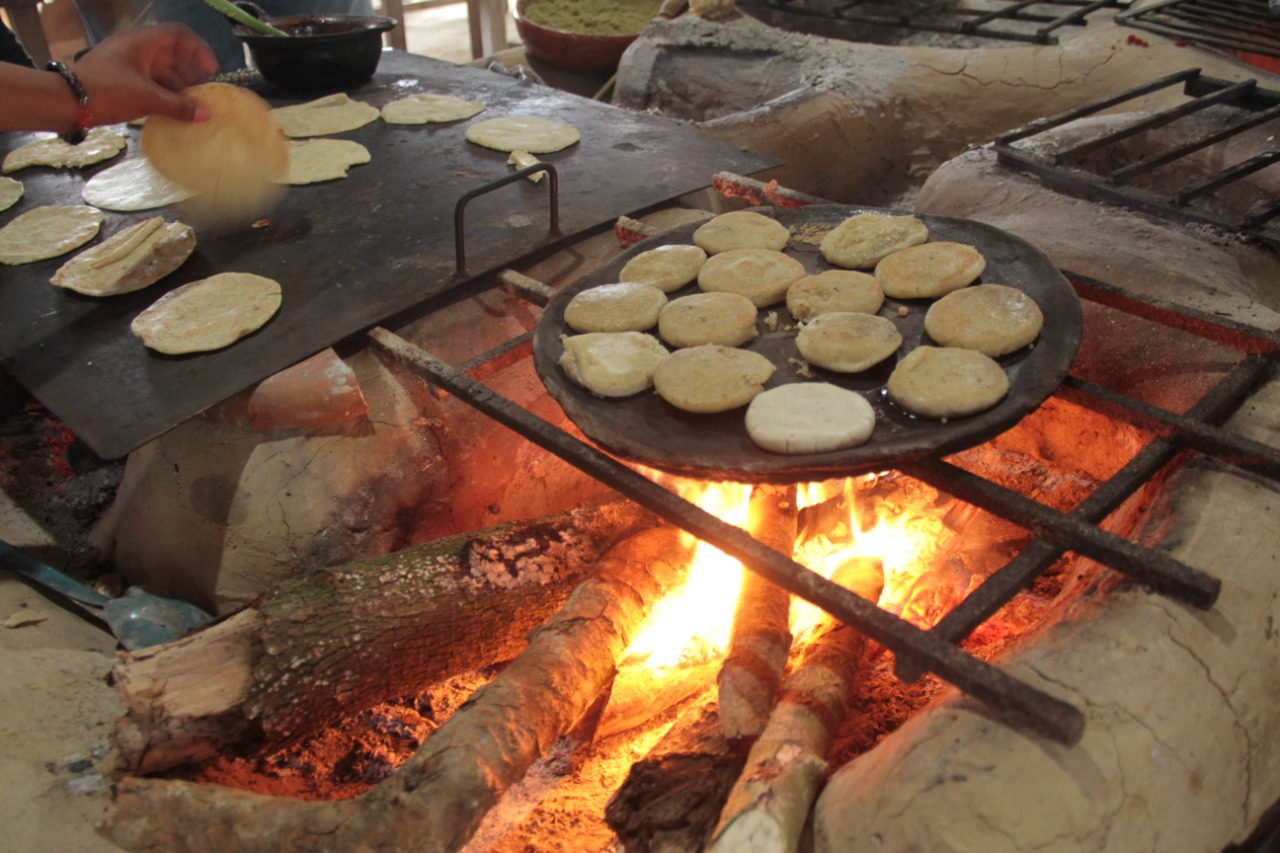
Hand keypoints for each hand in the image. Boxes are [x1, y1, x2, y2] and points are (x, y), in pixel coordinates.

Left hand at [72, 24, 219, 125]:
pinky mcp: (121, 80)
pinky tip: (172, 111)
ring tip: (191, 107)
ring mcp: (128, 64)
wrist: (66, 102)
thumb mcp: (146, 98)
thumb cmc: (107, 91)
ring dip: (178, 87)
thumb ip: (178, 106)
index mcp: (142, 42)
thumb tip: (205, 114)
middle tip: (204, 94)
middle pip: (173, 55)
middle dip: (191, 74)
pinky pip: (151, 83)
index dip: (199, 50)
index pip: (179, 35)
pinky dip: (164, 95)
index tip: (212, 71)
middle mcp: (136, 49)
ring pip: (162, 71)